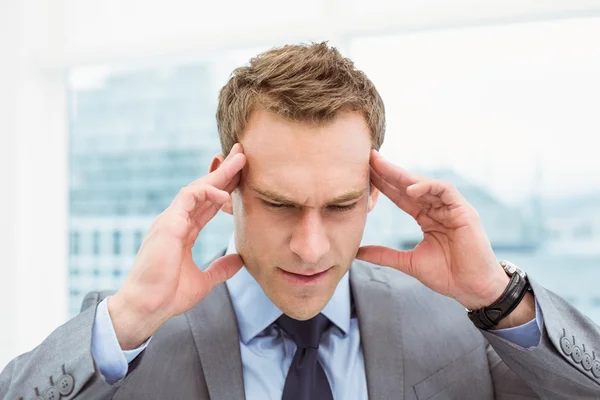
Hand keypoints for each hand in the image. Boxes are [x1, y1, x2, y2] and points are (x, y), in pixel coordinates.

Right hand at [108, 143, 245, 348]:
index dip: (225, 190)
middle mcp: (176, 222)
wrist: (148, 308)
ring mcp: (170, 220)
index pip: (207, 205)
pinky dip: (208, 191)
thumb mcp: (204, 281)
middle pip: (204, 191)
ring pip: (198, 187)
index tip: (243, 180)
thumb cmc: (168, 296)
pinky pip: (189, 196)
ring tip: (240, 159)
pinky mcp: (168, 223)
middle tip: (243, 155)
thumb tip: (239, 260)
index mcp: (183, 233)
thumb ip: (220, 268)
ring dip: (220, 173)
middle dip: (225, 172)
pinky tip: (226, 193)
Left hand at [356, 150, 508, 310]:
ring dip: (403, 175)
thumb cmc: (447, 275)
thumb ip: (384, 255)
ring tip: (381, 168)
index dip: (383, 184)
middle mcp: (438, 208)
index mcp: (426, 217)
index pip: (400, 196)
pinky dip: (428, 187)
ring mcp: (451, 207)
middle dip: (389, 171)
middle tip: (368, 158)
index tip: (363, 173)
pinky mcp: (464, 210)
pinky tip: (409, 189)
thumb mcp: (408, 263)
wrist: (472, 289)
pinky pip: (445, 190)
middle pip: (409, 185)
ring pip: (425, 184)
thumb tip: (357, 252)